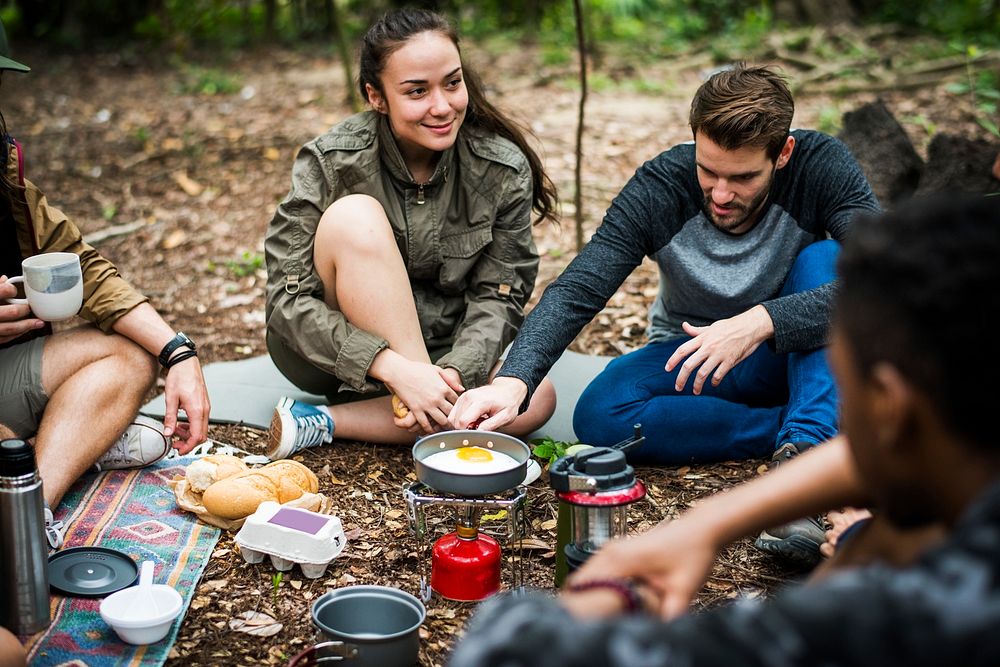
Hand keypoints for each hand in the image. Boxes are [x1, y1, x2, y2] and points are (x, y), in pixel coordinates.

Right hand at [0, 276, 44, 344]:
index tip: (14, 289)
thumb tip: (4, 279)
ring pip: (10, 328)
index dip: (10, 289)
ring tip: (39, 323)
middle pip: (11, 312)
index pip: (2, 290)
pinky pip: (5, 338)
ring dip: (27, 326)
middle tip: (30, 307)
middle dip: (24, 309)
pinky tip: (25, 330)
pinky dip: (17, 334)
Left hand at [164, 357, 209, 453]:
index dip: (188, 447)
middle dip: (189, 443)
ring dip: (190, 434)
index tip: (178, 451)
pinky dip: (192, 426)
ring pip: (202, 428)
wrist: (186, 362)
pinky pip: (201, 421)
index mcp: (197, 411)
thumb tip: (168, 434)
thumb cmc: (178, 378)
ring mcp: (206, 407)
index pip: (196, 436)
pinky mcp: (204, 404)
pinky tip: (181, 422)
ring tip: (175, 431)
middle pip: (202, 435)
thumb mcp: (170, 399)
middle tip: (175, 444)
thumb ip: (170, 418)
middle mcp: (205, 410)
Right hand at [386, 360, 463, 433]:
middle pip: (451, 413)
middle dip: (454, 418)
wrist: (398, 372)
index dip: (458, 406)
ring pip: (441, 421)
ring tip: (446, 428)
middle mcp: (437, 398)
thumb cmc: (417, 369)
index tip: (457, 409)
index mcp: (444, 388)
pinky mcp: (416, 410)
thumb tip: (462, 389)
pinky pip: (425, 424)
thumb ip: (450, 380)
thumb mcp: (437, 370)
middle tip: (455, 422)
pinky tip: (431, 430)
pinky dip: (430, 429)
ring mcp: (427, 405)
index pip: (457, 401)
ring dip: (445, 426)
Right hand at [448, 376, 526, 430]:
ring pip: (452, 417)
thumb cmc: (508, 402)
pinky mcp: (462, 398)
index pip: (463, 421)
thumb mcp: (505, 417)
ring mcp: (464, 396)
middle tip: (477, 428)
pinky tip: (471, 419)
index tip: (476, 434)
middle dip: (464, 429)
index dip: (467, 432)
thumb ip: (491, 425)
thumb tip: (478, 432)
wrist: (507, 389)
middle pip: (456, 421)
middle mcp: (469, 397)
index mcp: (480, 402)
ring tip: (475, 423)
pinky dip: (459, 420)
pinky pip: (453, 413)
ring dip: (461, 424)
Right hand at [567, 514, 721, 619]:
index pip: (584, 585)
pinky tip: (612, 599)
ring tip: (602, 612)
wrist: (699, 529)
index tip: (588, 622)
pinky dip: (597, 585)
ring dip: (589, 594)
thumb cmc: (692, 554)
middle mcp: (611, 551)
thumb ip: (669, 614)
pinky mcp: (616, 549)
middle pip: (579, 581)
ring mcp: (612, 548)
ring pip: (586, 575)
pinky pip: (596, 570)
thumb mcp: (684, 589)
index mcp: (621, 559)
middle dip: (583, 602)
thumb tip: (655, 633)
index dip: (582, 606)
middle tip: (596, 621)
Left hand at [665, 305, 772, 393]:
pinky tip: (713, 384)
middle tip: (677, 387)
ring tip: (695, 391)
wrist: (751, 327)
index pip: (682, 350)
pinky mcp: (730, 361)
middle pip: (689, 365)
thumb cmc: (730, 326)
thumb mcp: (711, 327)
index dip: (672, 360)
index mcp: (702, 339)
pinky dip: (714, 382)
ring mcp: (719, 355)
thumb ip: (696, 331)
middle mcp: (708, 347)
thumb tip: (684, 326)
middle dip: (681, 378)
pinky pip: (718, 375)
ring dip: (697, 385)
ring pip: (702, 373)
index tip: (667, 369)